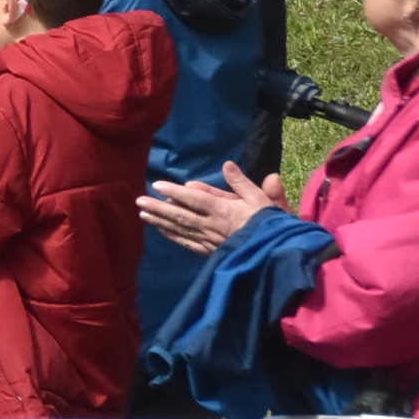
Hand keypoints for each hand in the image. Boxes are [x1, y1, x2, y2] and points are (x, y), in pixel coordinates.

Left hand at [140, 165, 289, 254]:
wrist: (279, 255)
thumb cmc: (271, 224)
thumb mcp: (262, 200)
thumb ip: (242, 183)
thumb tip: (227, 164)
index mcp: (224, 211)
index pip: (195, 199)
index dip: (176, 192)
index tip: (157, 185)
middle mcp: (212, 226)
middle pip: (180, 215)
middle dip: (158, 208)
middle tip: (139, 201)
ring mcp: (210, 241)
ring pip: (181, 230)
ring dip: (160, 222)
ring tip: (142, 214)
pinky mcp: (211, 253)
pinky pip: (188, 244)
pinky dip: (173, 236)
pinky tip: (161, 231)